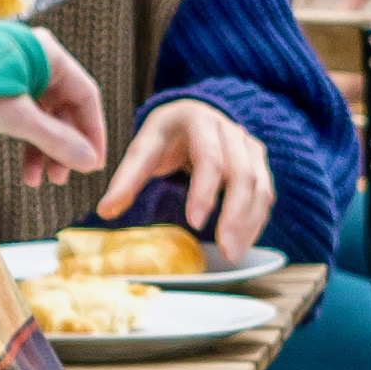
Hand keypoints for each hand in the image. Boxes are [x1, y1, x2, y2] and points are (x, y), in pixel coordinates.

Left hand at [0, 28, 108, 181]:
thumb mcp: (15, 118)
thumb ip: (55, 140)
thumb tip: (90, 163)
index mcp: (48, 54)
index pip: (86, 95)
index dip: (93, 132)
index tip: (94, 165)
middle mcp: (37, 59)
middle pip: (66, 107)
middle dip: (65, 146)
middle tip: (62, 179)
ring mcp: (18, 72)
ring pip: (46, 115)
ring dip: (46, 149)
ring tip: (39, 181)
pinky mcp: (1, 87)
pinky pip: (26, 116)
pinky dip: (28, 142)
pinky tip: (26, 171)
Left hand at [96, 100, 274, 260]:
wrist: (193, 115)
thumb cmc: (166, 136)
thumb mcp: (143, 148)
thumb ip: (127, 178)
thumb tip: (105, 211)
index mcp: (199, 122)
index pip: (209, 158)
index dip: (204, 191)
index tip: (194, 223)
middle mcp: (230, 131)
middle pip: (242, 174)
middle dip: (235, 215)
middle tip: (225, 250)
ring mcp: (249, 146)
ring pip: (259, 186)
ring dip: (249, 223)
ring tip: (233, 254)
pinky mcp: (258, 164)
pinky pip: (265, 193)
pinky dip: (256, 220)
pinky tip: (243, 243)